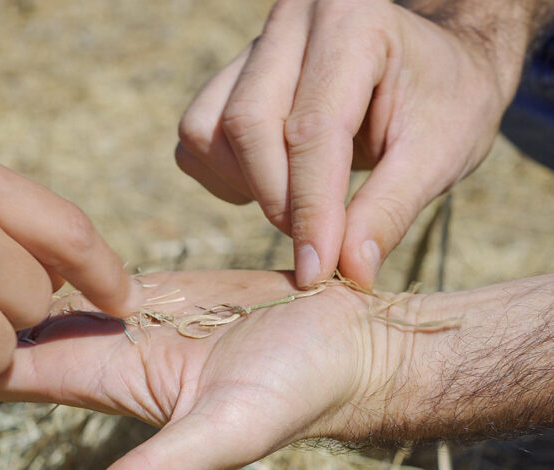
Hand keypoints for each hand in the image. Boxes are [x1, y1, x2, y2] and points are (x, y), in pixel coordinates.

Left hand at [0, 270, 398, 469]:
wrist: (348, 341)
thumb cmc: (300, 390)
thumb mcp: (227, 430)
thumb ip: (159, 469)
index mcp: (115, 379)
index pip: (21, 370)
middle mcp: (114, 349)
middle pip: (22, 328)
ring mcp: (136, 313)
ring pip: (54, 292)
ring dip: (9, 278)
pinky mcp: (163, 284)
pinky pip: (96, 269)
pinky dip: (59, 258)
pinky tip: (22, 238)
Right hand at [176, 0, 533, 288]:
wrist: (433, 62)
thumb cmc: (445, 100)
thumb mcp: (439, 155)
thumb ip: (389, 211)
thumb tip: (348, 273)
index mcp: (354, 19)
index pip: (313, 127)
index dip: (311, 207)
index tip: (317, 269)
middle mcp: (293, 20)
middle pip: (247, 123)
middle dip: (277, 199)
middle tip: (316, 244)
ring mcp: (254, 44)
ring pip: (208, 129)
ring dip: (246, 185)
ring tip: (300, 201)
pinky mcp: (229, 74)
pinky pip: (197, 135)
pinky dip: (226, 174)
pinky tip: (275, 179)